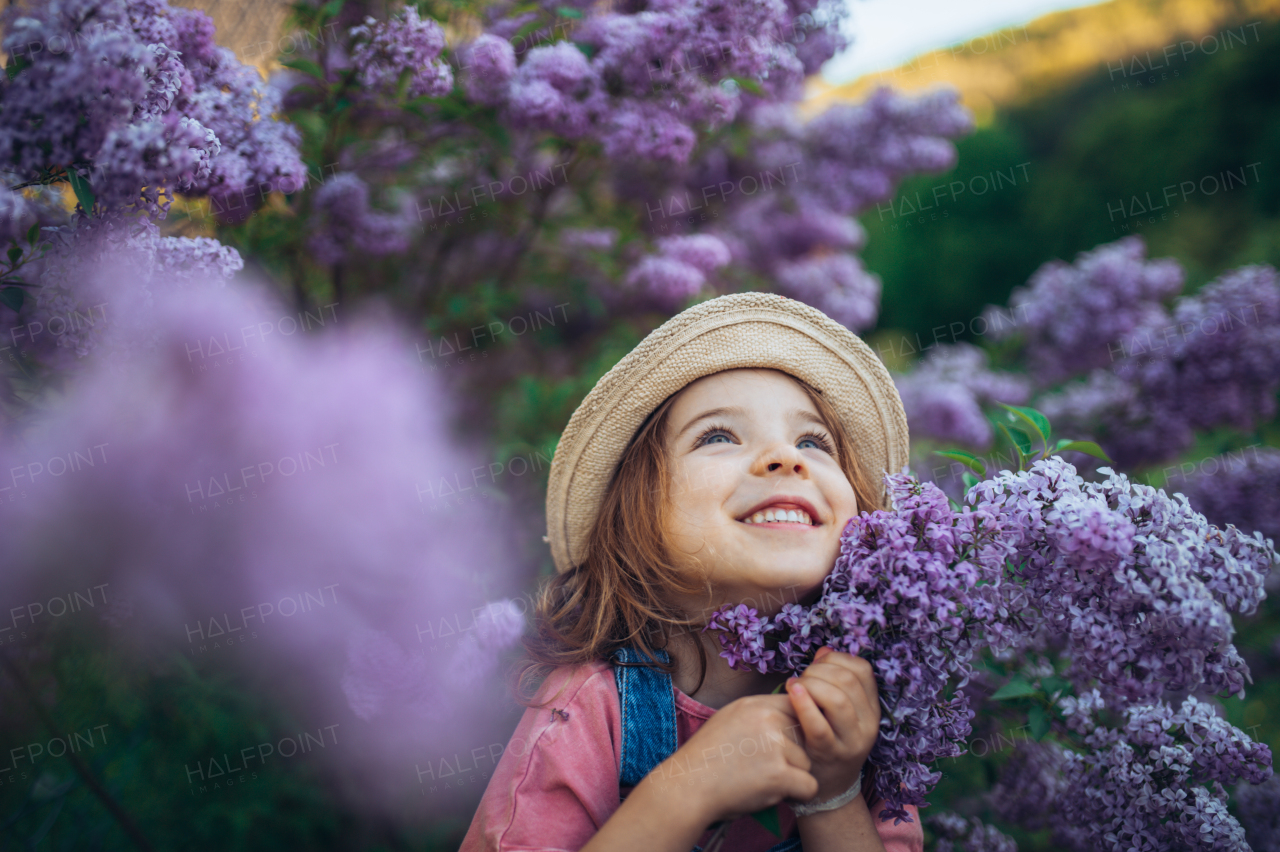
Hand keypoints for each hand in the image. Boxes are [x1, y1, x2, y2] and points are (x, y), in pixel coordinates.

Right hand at [641, 693, 818, 825]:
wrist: (687, 788)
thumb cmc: (705, 759)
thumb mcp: (728, 720)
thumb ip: (759, 715)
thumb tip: (790, 713)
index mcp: (754, 704)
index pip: (796, 706)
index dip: (794, 728)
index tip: (784, 744)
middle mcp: (766, 719)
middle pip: (805, 735)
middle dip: (793, 755)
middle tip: (768, 768)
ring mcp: (774, 746)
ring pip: (807, 762)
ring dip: (793, 776)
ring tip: (763, 782)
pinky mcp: (779, 775)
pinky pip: (809, 786)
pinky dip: (796, 796)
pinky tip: (775, 795)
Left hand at [784, 646, 879, 804]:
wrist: (826, 787)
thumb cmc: (826, 739)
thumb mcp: (838, 711)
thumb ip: (833, 680)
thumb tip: (824, 651)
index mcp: (872, 708)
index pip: (862, 669)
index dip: (836, 659)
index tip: (817, 665)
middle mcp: (867, 724)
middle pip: (847, 680)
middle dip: (818, 671)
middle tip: (801, 680)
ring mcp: (850, 741)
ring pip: (837, 699)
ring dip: (810, 685)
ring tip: (794, 687)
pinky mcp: (829, 754)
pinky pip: (819, 725)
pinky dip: (804, 704)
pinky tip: (791, 693)